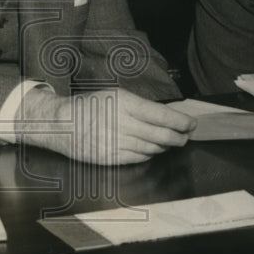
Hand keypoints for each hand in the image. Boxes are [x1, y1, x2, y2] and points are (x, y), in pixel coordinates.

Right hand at [18, 88, 195, 164]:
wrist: (62, 124)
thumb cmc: (90, 106)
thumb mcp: (115, 95)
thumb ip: (140, 106)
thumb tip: (166, 116)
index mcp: (125, 103)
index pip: (162, 115)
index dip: (181, 122)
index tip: (191, 124)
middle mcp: (123, 123)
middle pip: (162, 135)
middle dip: (179, 137)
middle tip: (185, 136)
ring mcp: (118, 142)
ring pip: (153, 148)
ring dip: (165, 147)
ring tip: (169, 142)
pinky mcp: (112, 158)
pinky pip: (139, 158)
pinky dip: (149, 154)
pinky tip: (151, 150)